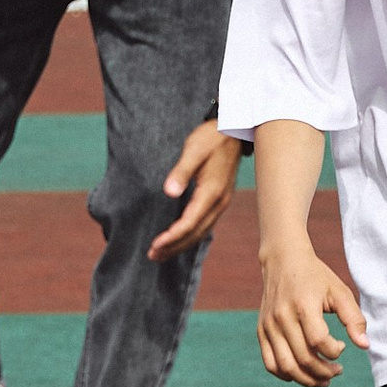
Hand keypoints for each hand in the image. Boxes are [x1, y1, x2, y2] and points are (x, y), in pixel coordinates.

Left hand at [148, 123, 243, 261]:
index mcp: (211, 192)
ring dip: (181, 244)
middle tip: (152, 256)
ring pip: (201, 232)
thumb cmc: (211, 138)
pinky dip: (190, 235)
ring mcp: (221, 202)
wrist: (234, 130)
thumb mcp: (193, 150)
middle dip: (174, 247)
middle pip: (195, 233)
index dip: (172, 237)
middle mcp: (218, 202)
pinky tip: (180, 239)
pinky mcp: (219, 199)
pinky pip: (204, 225)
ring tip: (162, 253)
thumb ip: (181, 172)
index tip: (155, 245)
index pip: (189, 223)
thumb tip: (169, 193)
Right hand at [257, 238, 368, 386]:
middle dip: (324, 372)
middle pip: (303, 358)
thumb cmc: (316, 277)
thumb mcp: (339, 292)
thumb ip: (354, 318)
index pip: (318, 341)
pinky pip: (270, 363)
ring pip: (286, 366)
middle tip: (337, 371)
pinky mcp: (261, 331)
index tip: (342, 346)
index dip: (334, 352)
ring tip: (323, 380)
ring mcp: (269, 326)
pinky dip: (286, 375)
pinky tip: (302, 374)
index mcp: (303, 305)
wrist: (283, 260)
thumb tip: (365, 346)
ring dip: (306, 380)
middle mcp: (282, 317)